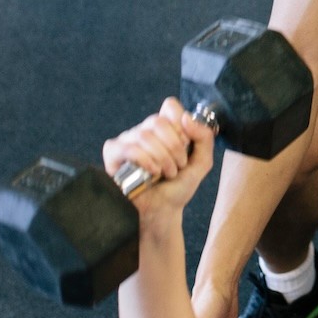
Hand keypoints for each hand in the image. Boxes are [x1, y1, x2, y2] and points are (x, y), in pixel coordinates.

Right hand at [101, 98, 216, 221]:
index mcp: (165, 128)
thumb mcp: (202, 162)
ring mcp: (127, 140)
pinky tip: (151, 173)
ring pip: (144, 135)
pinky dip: (145, 161)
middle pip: (158, 121)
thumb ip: (204, 137)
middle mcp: (145, 130)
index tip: (185, 144)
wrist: (164, 210)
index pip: (170, 107)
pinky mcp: (113, 154)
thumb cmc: (179, 186)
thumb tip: (185, 117)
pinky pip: (128, 148)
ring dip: (162, 159)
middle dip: (174, 147)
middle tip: (177, 166)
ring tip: (165, 174)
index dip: (180, 125)